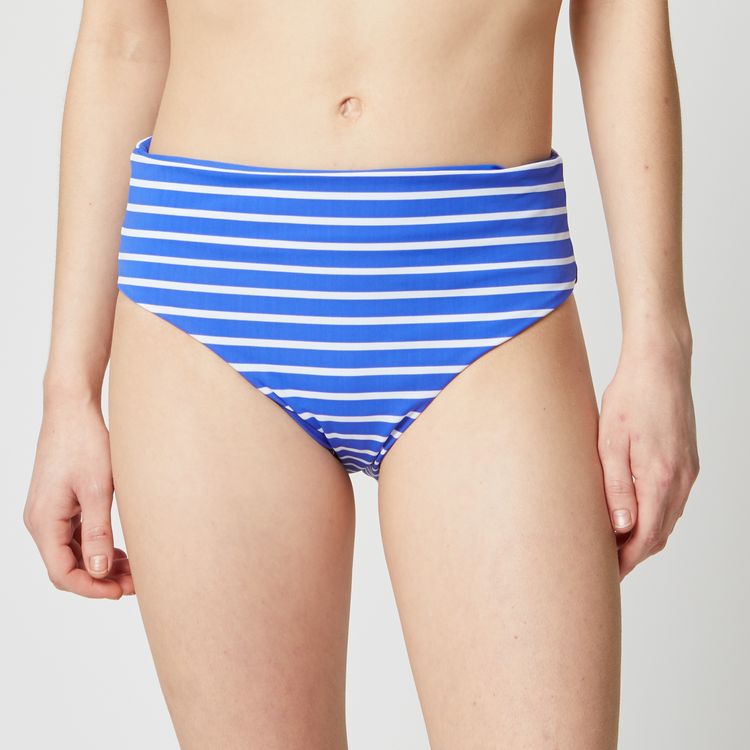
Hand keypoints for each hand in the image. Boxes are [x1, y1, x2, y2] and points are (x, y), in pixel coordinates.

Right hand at [23, 398, 133, 597]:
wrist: (73, 410)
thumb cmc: (85, 444)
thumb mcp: (98, 490)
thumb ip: (98, 533)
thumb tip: (98, 572)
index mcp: (44, 522)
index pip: (62, 573)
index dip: (92, 588)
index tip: (121, 592)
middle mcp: (41, 522)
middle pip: (67, 567)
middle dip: (100, 580)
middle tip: (135, 583)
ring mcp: (49, 514)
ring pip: (73, 553)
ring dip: (100, 565)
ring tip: (134, 571)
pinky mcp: (60, 505)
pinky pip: (75, 537)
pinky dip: (97, 547)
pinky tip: (121, 552)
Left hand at [597, 343, 698, 580]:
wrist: (660, 367)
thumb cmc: (629, 399)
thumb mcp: (610, 442)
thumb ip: (616, 487)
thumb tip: (620, 528)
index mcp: (660, 479)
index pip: (645, 537)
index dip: (626, 560)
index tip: (606, 574)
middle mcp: (680, 481)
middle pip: (659, 534)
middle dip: (634, 554)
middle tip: (606, 565)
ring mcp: (688, 472)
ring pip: (668, 519)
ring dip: (645, 536)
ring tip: (614, 543)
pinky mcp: (688, 462)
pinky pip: (673, 501)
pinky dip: (655, 516)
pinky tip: (634, 513)